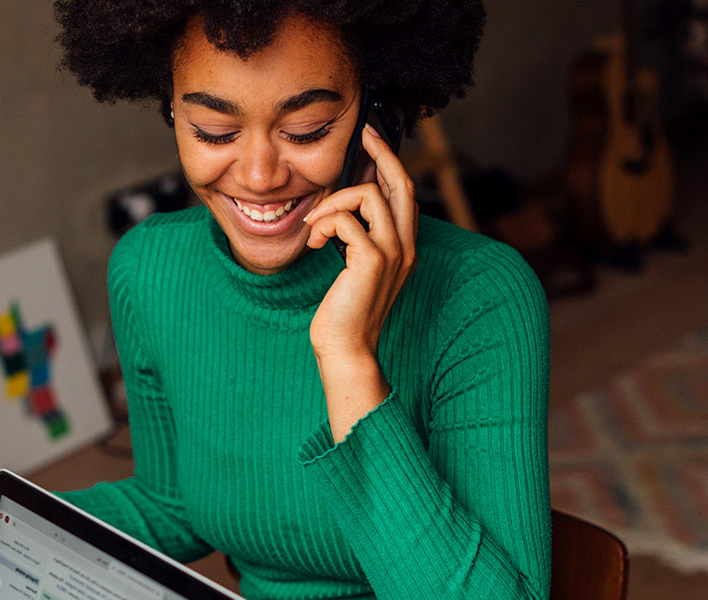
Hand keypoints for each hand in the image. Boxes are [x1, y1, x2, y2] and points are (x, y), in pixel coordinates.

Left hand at [303, 125, 416, 437]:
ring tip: (315, 227)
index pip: (404, 193)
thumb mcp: (354, 268)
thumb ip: (357, 239)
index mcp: (404, 247)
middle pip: (400, 183)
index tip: (372, 140)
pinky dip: (325, 223)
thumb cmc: (344, 312)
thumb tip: (342, 208)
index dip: (391, 162)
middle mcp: (406, 246)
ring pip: (369, 195)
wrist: (346, 350)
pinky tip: (314, 242)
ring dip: (334, 202)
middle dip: (381, 153)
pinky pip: (347, 220)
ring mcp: (392, 253)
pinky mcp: (370, 261)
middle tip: (363, 134)